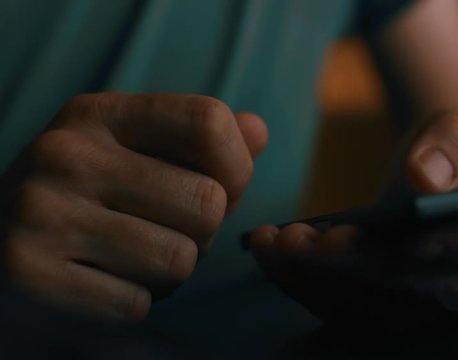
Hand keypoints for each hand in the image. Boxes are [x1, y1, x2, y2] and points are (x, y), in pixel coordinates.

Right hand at [0, 93, 267, 320]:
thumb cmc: (88, 197)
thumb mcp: (134, 151)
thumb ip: (200, 141)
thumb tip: (258, 131)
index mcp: (100, 113)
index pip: (209, 122)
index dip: (238, 167)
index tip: (223, 188)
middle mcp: (66, 153)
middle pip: (207, 203)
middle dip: (202, 232)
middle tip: (162, 231)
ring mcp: (42, 212)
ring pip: (180, 259)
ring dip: (169, 272)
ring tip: (129, 258)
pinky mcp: (28, 273)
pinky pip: (138, 304)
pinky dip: (133, 303)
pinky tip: (100, 283)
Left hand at [250, 115, 457, 327]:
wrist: (423, 176)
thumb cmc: (447, 151)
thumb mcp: (457, 128)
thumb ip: (453, 144)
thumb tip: (427, 177)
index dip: (456, 246)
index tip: (413, 240)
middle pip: (423, 289)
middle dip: (362, 268)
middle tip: (312, 242)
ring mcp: (425, 299)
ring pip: (375, 304)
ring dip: (321, 279)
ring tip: (279, 242)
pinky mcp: (382, 303)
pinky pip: (342, 304)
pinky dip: (302, 281)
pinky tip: (271, 252)